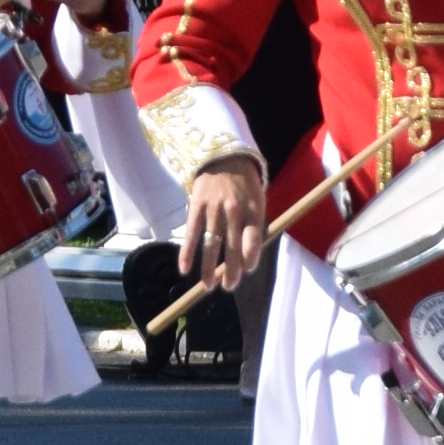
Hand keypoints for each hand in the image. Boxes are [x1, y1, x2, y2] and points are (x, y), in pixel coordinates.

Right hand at [181, 157, 269, 287]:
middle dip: (230, 270)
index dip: (250, 257)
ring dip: (208, 268)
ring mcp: (213, 209)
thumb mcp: (258, 201)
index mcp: (253, 209)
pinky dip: (187, 253)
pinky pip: (191, 233)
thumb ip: (255, 226)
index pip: (253, 239)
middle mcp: (234, 210)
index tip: (247, 270)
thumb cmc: (245, 185)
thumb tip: (248, 258)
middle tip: (228, 287)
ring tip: (208, 285)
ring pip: (211, 244)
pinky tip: (185, 269)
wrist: (224, 157)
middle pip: (232, 246)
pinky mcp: (196, 206)